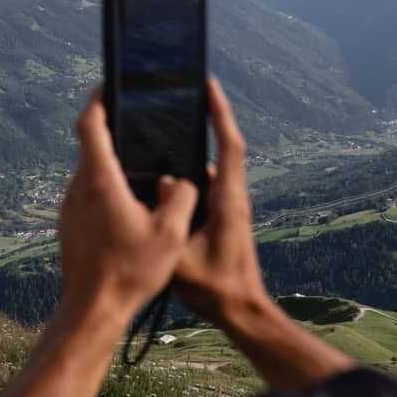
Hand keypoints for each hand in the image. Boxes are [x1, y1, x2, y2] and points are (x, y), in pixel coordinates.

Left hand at [55, 89, 199, 327]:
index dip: (99, 98)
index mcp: (100, 181)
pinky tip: (132, 210)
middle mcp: (78, 189)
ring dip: (114, 168)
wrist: (92, 310)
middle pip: (92, 147)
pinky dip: (108, 192)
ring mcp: (70, 208)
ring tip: (145, 173)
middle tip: (141, 125)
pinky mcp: (69, 225)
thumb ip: (182, 196)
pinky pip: (89, 197)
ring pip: (92, 175)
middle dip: (116, 134)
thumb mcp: (171, 234)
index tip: (110, 83)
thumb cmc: (130, 272)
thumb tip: (181, 180)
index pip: (90, 124)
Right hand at [173, 77, 272, 328]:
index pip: (230, 144)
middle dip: (200, 123)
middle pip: (218, 149)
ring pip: (206, 171)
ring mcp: (227, 208)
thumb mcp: (183, 257)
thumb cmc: (217, 289)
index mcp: (228, 200)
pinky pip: (201, 189)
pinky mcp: (220, 219)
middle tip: (172, 101)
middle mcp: (231, 198)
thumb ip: (171, 218)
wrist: (242, 312)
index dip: (220, 112)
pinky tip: (157, 182)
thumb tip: (162, 181)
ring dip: (186, 156)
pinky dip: (183, 181)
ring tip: (155, 140)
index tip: (208, 84)